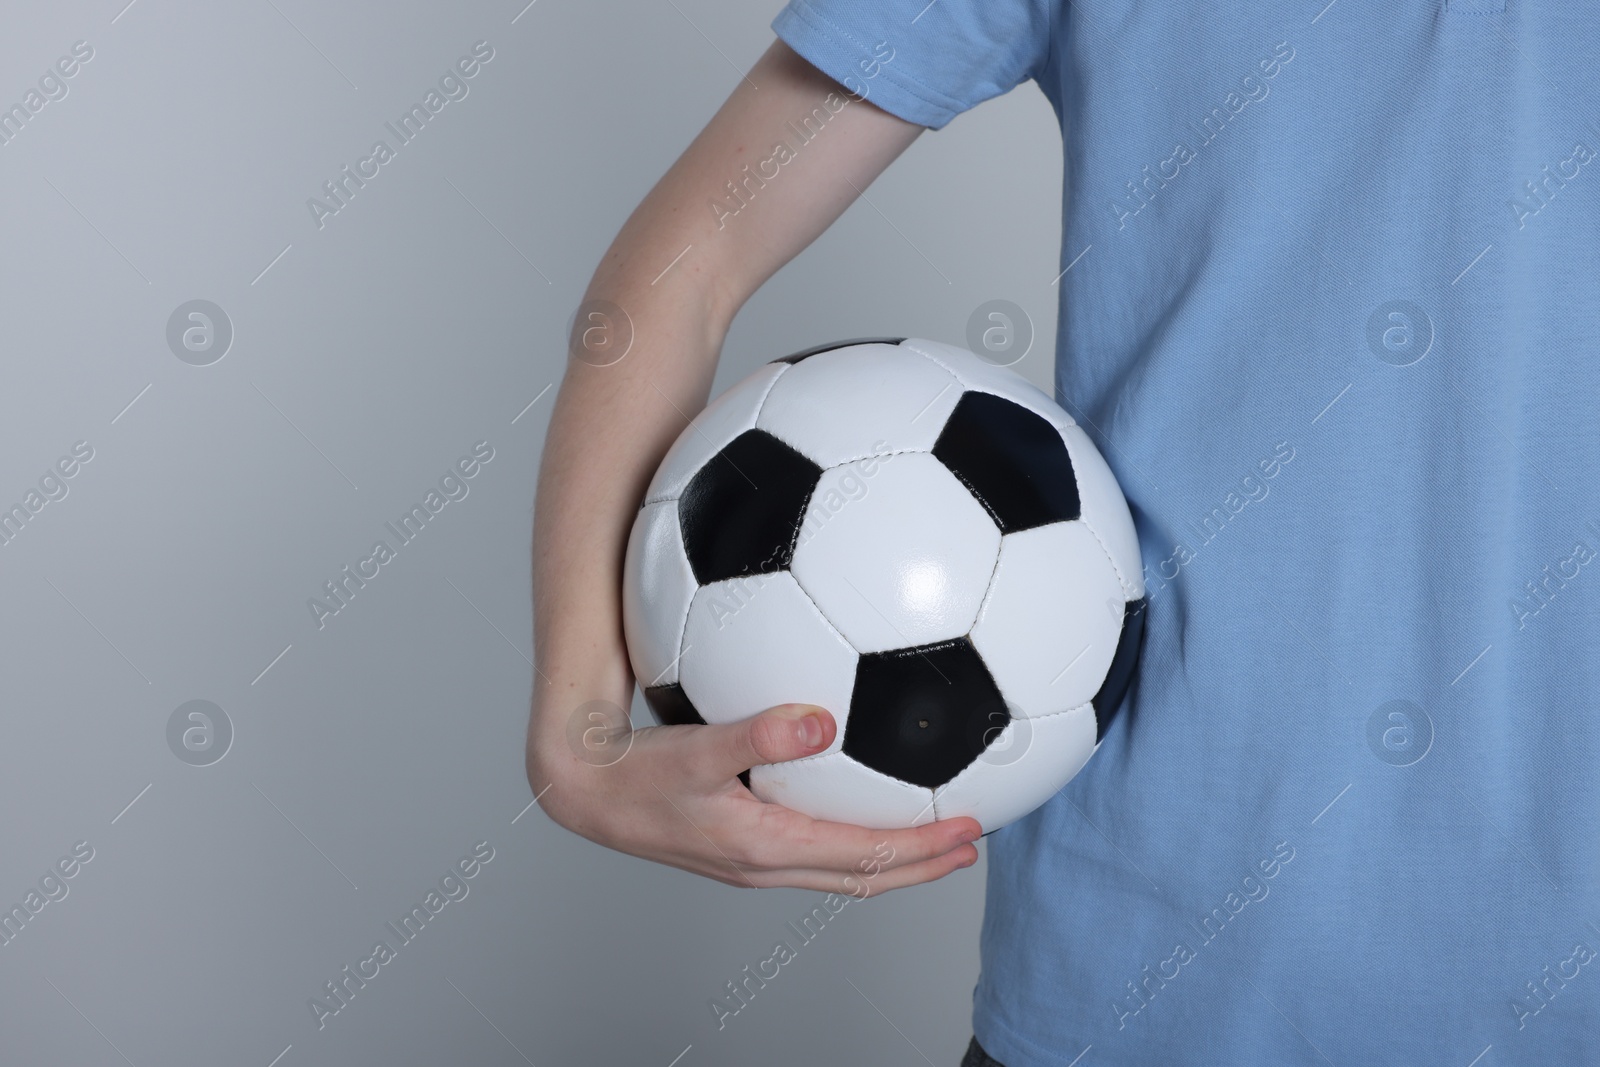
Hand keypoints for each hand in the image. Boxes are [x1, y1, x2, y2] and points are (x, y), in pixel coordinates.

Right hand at [529, 701, 981, 895]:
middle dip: (922, 863)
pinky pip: (815, 852)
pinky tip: (860, 806)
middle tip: (973, 842)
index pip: (863, 856)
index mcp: (763, 847)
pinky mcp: (742, 847)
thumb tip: (819, 720)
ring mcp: (754, 861)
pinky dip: (854, 843)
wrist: (586, 791)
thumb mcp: (694, 750)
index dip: (922, 847)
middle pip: (864, 876)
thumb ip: (757, 735)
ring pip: (840, 871)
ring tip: (934, 836)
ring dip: (893, 858)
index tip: (970, 830)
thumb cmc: (635, 773)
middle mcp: (765, 864)